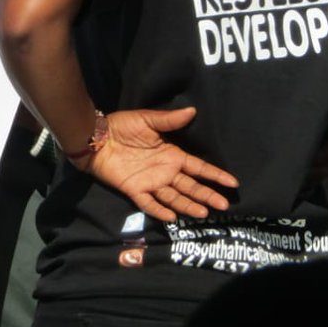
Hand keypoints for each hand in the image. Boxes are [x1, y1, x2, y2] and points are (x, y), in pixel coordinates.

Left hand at [81, 107, 238, 221]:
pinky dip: (160, 210)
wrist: (95, 137)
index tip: (232, 183)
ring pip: (174, 197)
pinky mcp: (134, 189)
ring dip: (188, 205)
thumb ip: (169, 120)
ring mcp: (150, 182)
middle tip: (223, 205)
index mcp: (171, 155)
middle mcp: (165, 171)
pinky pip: (149, 203)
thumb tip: (193, 111)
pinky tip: (172, 216)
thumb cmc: (121, 126)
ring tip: (204, 213)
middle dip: (207, 195)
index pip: (198, 168)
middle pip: (190, 186)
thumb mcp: (146, 119)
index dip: (214, 175)